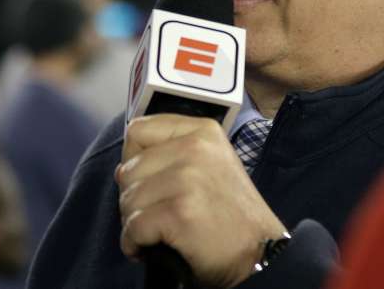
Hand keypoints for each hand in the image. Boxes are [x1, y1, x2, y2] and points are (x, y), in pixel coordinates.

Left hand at [116, 115, 286, 287]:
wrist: (260, 252)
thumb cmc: (231, 214)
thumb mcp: (211, 164)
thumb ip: (172, 155)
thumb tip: (123, 168)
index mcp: (202, 131)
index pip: (137, 130)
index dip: (133, 159)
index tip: (149, 181)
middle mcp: (194, 148)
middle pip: (128, 169)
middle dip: (134, 198)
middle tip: (157, 215)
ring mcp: (187, 179)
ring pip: (128, 200)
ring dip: (135, 223)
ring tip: (159, 232)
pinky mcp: (179, 212)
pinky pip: (134, 227)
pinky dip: (135, 244)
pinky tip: (152, 247)